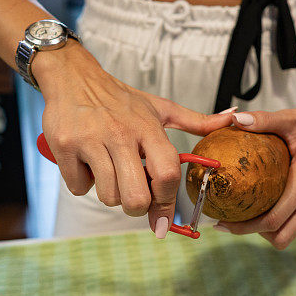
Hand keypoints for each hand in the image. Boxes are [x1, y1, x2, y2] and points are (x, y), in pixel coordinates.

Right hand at [34, 41, 232, 237]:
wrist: (73, 77)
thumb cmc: (120, 99)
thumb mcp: (160, 107)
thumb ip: (196, 120)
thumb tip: (231, 120)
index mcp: (148, 128)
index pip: (167, 174)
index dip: (168, 202)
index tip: (164, 218)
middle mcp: (121, 134)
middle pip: (136, 198)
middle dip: (137, 207)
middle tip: (133, 193)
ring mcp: (91, 140)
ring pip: (108, 196)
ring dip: (109, 193)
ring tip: (108, 170)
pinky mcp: (65, 146)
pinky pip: (79, 187)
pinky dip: (82, 183)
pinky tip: (86, 163)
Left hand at [215, 99, 295, 248]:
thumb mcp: (291, 118)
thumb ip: (263, 120)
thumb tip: (236, 120)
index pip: (274, 220)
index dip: (245, 227)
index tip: (222, 222)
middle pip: (282, 236)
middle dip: (253, 234)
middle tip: (229, 222)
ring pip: (289, 231)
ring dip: (267, 229)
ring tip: (243, 213)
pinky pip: (294, 219)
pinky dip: (277, 219)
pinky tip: (260, 201)